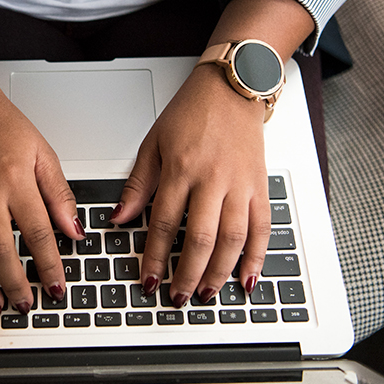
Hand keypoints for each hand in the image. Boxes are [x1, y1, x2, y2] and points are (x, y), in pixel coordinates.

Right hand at [0, 0, 83, 315]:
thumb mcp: (43, 153)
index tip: (57, 287)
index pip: (37, 232)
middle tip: (25, 305)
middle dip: (14, 284)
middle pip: (0, 249)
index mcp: (15, 180)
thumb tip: (75, 230)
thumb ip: (60, 194)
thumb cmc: (3, 126)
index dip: (49, 265)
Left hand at [109, 63, 270, 306]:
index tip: (149, 279)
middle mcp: (213, 179)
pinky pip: (262, 227)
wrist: (232, 87)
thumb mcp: (154, 143)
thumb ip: (138, 184)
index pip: (164, 223)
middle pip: (200, 238)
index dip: (156, 256)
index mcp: (181, 168)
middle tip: (177, 296)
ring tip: (206, 293)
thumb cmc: (191, 112)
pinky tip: (247, 277)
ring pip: (232, 238)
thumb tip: (120, 218)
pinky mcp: (260, 186)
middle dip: (187, 273)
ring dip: (219, 272)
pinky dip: (256, 256)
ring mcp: (240, 184)